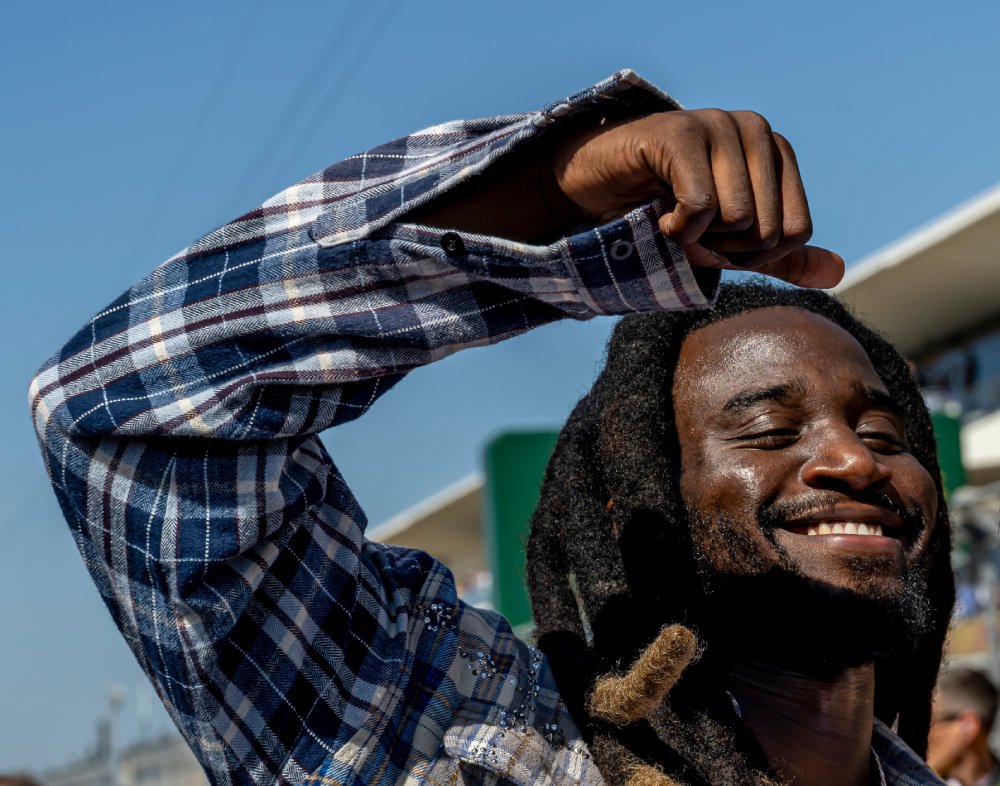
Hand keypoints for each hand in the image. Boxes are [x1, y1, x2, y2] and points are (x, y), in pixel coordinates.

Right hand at [554, 110, 843, 287]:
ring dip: (697, 240)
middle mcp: (755, 129)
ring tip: (671, 220)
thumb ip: (778, 256)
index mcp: (776, 151)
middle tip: (688, 231)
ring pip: (738, 219)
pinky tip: (656, 214)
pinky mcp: (680, 132)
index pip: (795, 232)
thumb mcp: (725, 240)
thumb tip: (835, 274)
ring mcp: (718, 124)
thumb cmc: (659, 208)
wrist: (594, 187)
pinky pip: (701, 206)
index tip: (713, 239)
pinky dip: (676, 229)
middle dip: (721, 250)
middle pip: (767, 231)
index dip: (751, 256)